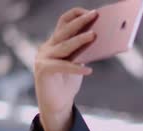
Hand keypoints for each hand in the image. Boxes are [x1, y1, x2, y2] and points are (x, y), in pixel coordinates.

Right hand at [33, 7, 96, 130]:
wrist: (56, 105)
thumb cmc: (68, 83)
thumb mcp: (77, 63)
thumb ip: (83, 52)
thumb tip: (100, 39)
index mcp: (55, 42)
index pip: (64, 22)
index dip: (76, 15)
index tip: (92, 12)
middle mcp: (47, 47)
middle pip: (64, 30)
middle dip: (80, 22)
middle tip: (95, 15)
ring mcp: (43, 58)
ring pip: (64, 46)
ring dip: (79, 40)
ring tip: (94, 36)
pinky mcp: (43, 70)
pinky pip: (62, 66)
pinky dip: (76, 68)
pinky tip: (88, 70)